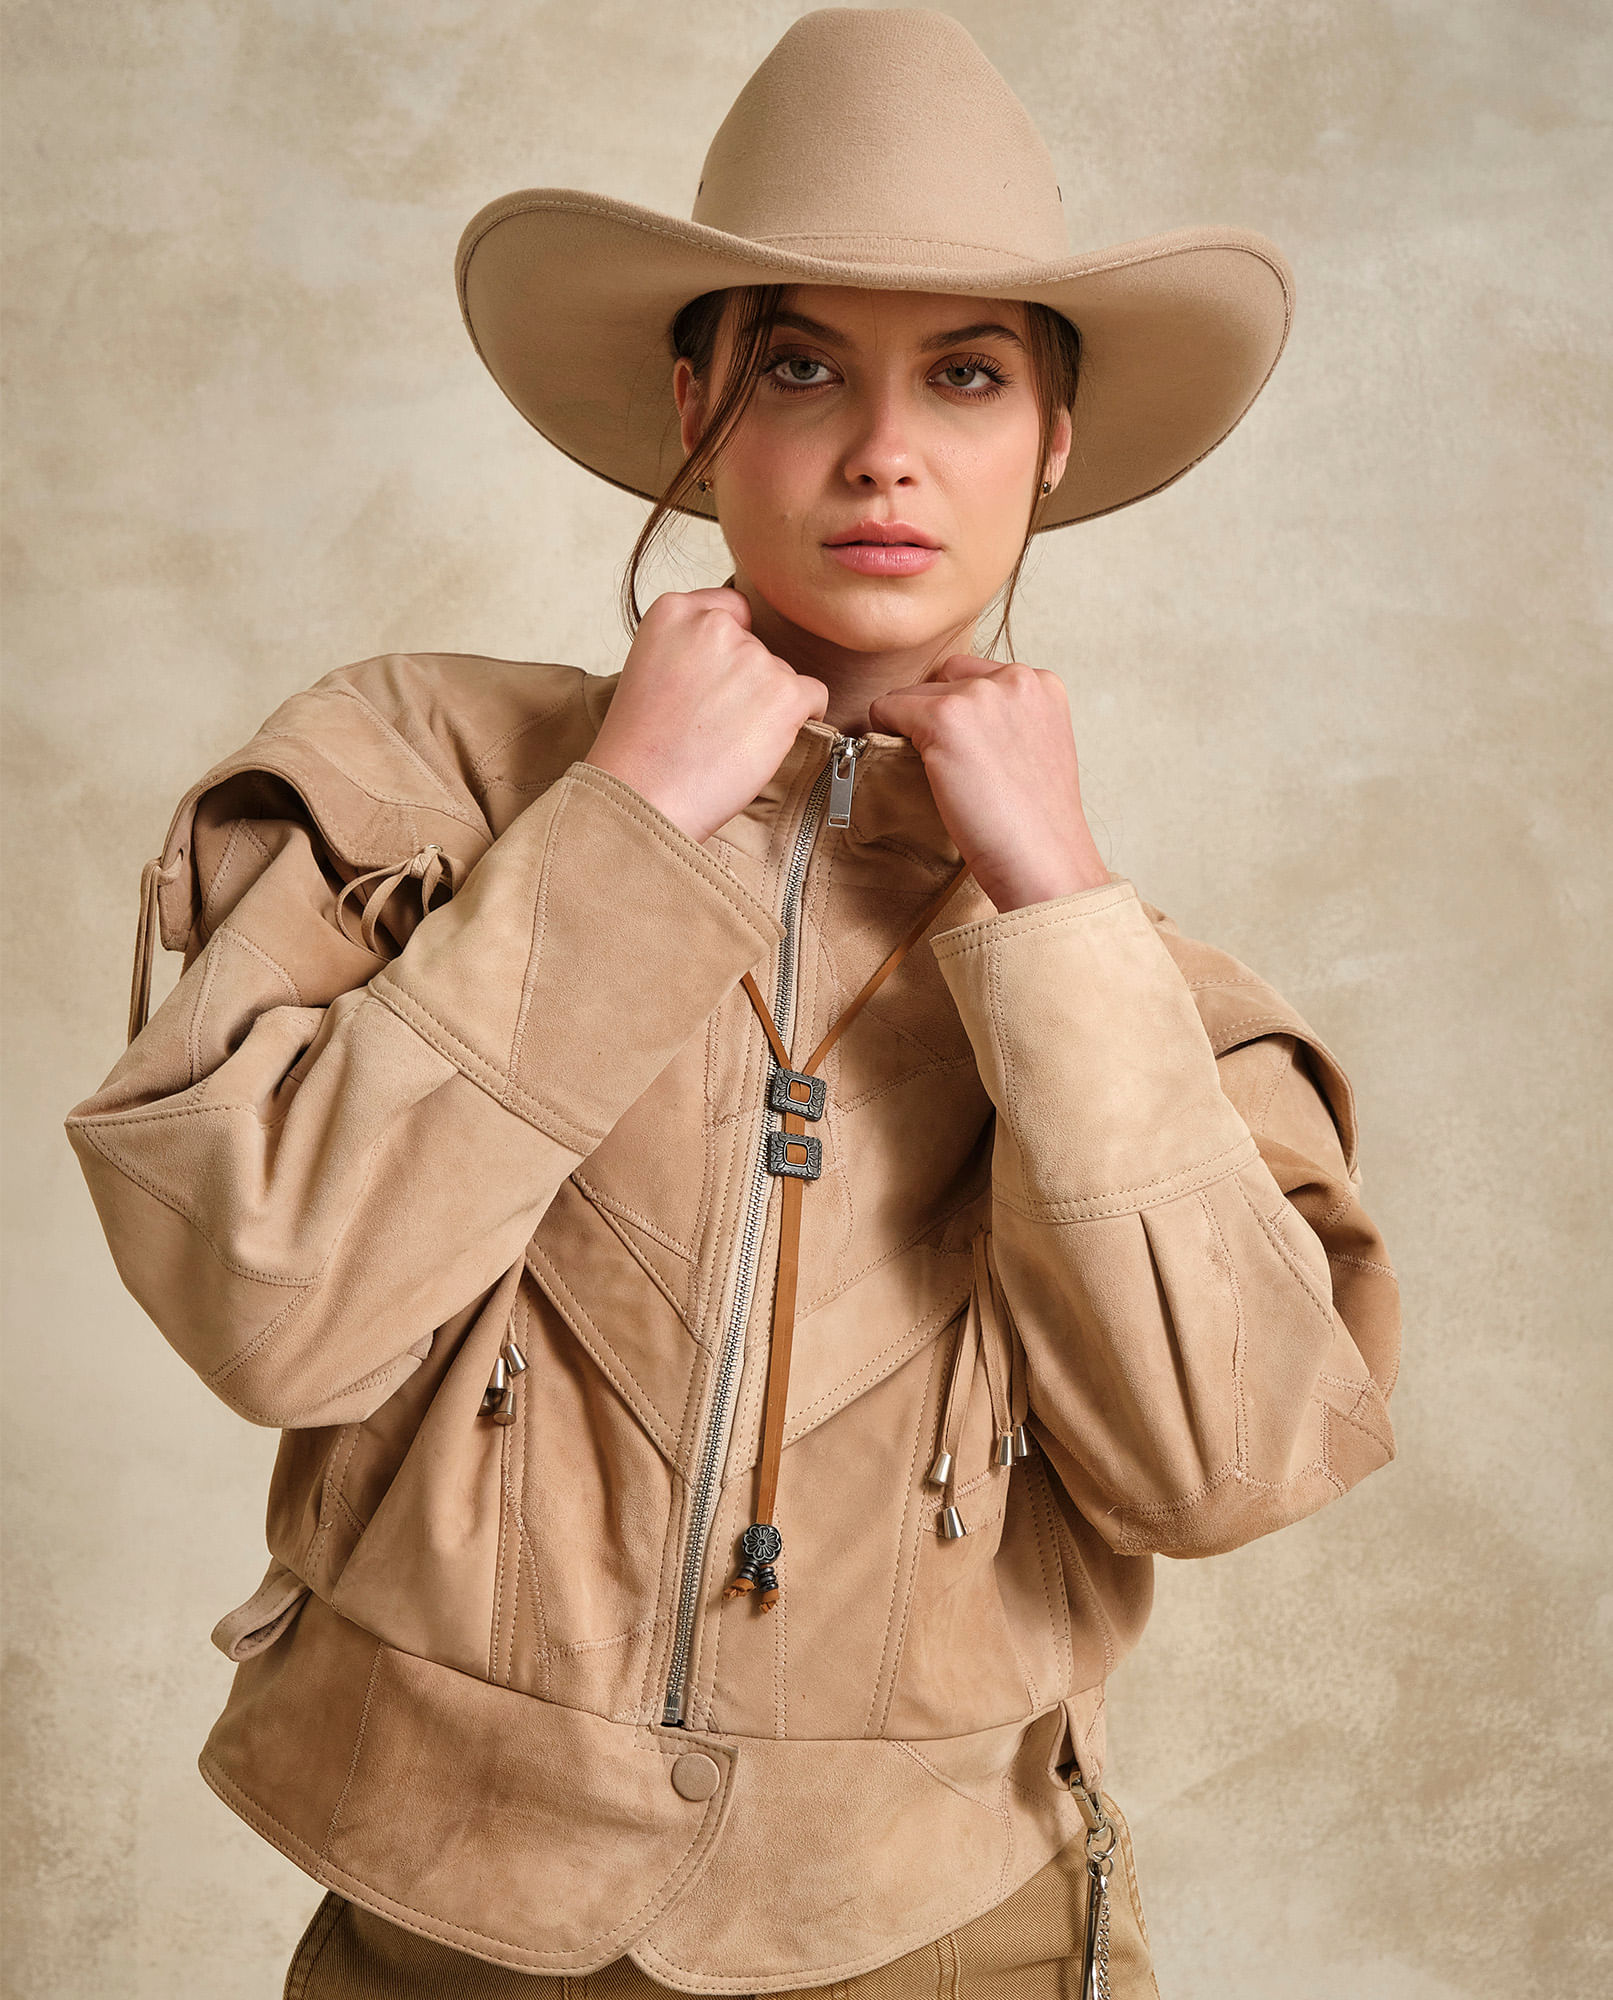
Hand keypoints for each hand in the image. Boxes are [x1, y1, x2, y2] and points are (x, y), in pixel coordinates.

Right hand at [585, 588, 828, 842]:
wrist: (644, 796)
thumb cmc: (642, 748)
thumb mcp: (650, 669)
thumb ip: (692, 646)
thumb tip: (739, 650)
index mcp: (674, 611)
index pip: (730, 612)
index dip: (726, 652)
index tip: (710, 685)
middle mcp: (716, 626)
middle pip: (756, 648)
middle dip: (745, 683)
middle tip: (711, 725)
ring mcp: (754, 658)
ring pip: (781, 676)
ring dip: (766, 707)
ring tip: (725, 742)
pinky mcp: (785, 694)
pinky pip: (813, 696)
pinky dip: (799, 720)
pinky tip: (763, 744)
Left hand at [867, 656, 1109, 911]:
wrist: (1044, 862)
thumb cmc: (1038, 824)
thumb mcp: (1039, 750)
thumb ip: (1008, 721)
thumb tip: (957, 720)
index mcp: (1043, 683)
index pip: (978, 675)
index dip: (963, 712)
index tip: (966, 752)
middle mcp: (1015, 678)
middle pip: (944, 678)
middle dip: (936, 713)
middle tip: (946, 765)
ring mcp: (980, 696)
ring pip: (914, 693)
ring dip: (910, 727)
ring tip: (934, 775)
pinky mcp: (945, 718)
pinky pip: (888, 708)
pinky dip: (884, 733)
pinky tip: (905, 766)